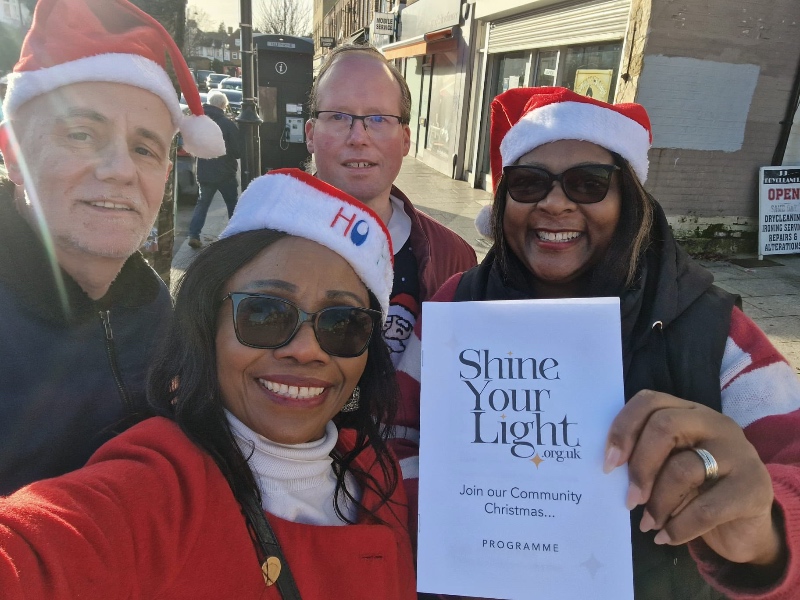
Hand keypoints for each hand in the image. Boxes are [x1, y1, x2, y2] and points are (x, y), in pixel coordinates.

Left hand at [604, 389, 783, 566]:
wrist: (746, 528)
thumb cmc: (698, 491)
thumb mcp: (670, 466)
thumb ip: (648, 458)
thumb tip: (611, 467)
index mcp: (690, 412)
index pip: (649, 402)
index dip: (623, 429)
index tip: (609, 464)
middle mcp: (715, 424)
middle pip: (665, 426)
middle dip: (640, 466)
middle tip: (630, 499)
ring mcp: (738, 453)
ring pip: (682, 469)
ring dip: (657, 503)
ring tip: (649, 523)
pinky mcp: (753, 487)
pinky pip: (705, 509)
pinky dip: (678, 528)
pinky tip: (666, 537)